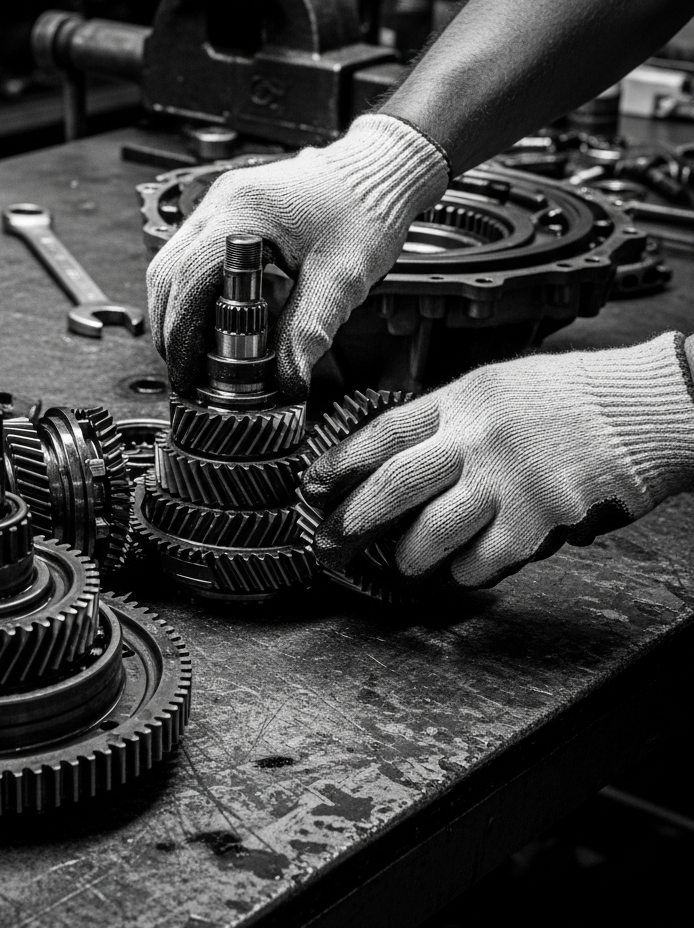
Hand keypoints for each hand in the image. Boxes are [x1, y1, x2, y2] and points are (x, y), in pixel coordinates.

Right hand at [146, 115, 448, 397]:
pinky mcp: (227, 212)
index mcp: (243, 213)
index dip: (180, 333)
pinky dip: (194, 294)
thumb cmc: (364, 210)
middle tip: (187, 371)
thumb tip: (287, 381)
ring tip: (198, 354)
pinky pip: (191, 257)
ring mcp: (219, 204)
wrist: (379, 169)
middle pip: (166, 274)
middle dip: (170, 328)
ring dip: (177, 312)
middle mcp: (220, 203)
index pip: (188, 280)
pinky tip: (214, 321)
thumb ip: (309, 331)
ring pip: (172, 265)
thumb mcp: (341, 278)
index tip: (187, 372)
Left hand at [301, 333, 693, 588]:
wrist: (643, 405)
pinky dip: (466, 570)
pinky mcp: (538, 515)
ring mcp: (506, 476)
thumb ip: (450, 417)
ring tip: (407, 563)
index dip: (341, 461)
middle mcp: (476, 436)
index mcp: (462, 399)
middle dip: (354, 519)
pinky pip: (484, 557)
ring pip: (433, 529)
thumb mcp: (498, 386)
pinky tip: (463, 570)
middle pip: (395, 483)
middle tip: (329, 542)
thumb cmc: (572, 396)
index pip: (384, 432)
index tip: (312, 483)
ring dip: (411, 555)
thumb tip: (400, 454)